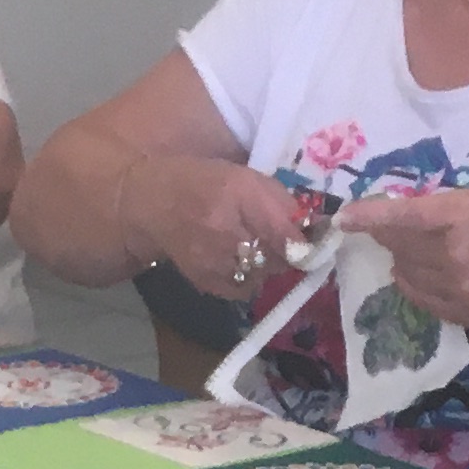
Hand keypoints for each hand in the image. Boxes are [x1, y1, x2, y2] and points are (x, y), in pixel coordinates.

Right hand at [122, 153, 308, 308]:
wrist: (153, 204)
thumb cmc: (204, 182)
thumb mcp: (246, 179)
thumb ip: (281, 203)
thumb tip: (314, 230)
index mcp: (238, 196)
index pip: (289, 235)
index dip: (307, 241)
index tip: (315, 240)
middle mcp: (226, 235)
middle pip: (280, 259)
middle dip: (285, 250)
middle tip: (272, 234)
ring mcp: (215, 266)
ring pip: (264, 276)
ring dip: (266, 264)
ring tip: (248, 244)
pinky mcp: (208, 285)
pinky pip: (245, 289)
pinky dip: (248, 277)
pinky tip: (234, 259)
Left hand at [357, 187, 468, 338]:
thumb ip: (444, 205)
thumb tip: (403, 212)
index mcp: (462, 218)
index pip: (405, 218)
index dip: (371, 217)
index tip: (344, 217)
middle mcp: (454, 256)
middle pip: (399, 246)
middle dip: (386, 233)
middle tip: (384, 225)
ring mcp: (454, 289)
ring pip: (404, 271)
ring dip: (400, 256)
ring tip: (414, 245)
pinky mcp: (455, 312)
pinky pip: (416, 294)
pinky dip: (410, 279)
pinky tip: (419, 269)